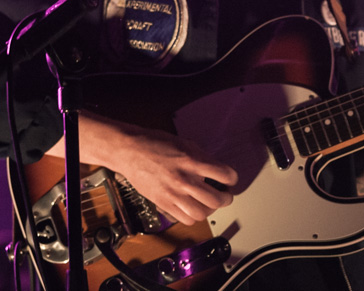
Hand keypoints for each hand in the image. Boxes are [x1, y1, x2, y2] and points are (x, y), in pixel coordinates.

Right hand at [113, 125, 238, 224]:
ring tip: (210, 203)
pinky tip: (194, 208)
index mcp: (193, 161)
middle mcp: (185, 180)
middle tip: (225, 195)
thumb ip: (203, 157)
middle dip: (226, 198)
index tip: (230, 179)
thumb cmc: (156, 144)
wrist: (131, 151)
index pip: (225, 175)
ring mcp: (173, 194)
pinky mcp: (163, 204)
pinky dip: (193, 216)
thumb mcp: (186, 144)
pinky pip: (185, 219)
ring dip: (210, 209)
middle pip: (216, 199)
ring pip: (202, 213)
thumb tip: (217, 169)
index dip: (232, 178)